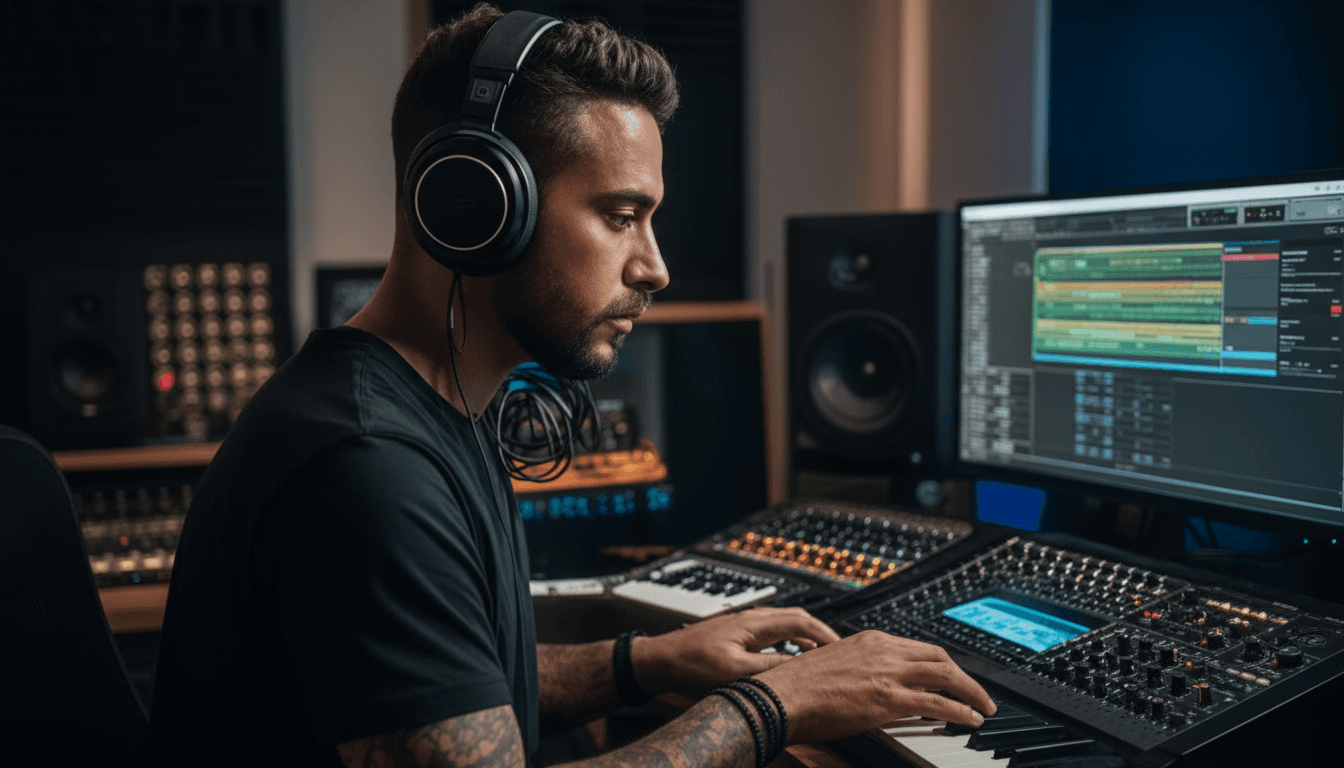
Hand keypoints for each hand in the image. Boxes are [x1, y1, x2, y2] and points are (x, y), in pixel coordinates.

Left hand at [633, 607, 840, 697]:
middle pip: (798, 618)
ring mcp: (746, 624)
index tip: (842, 648)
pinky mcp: (740, 633)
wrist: (663, 659)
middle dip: (821, 633)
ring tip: (822, 655)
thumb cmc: (692, 664)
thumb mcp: (733, 672)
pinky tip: (793, 656)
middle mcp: (753, 618)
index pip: (801, 621)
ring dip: (807, 637)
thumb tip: (799, 667)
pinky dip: (792, 640)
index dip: (825, 634)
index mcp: (755, 623)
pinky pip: (775, 631)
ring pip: (787, 623)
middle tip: (839, 651)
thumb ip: (768, 668)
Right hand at [754, 630, 996, 743]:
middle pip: (940, 656)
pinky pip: (938, 702)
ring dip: (971, 692)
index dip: (941, 664)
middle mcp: (884, 650)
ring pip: (946, 675)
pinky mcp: (889, 698)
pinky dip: (961, 710)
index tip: (952, 676)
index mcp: (871, 639)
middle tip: (977, 692)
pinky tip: (970, 718)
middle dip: (964, 676)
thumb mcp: (836, 663)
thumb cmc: (799, 685)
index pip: (919, 648)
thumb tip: (873, 680)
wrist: (783, 696)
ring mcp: (889, 673)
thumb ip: (861, 666)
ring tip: (983, 707)